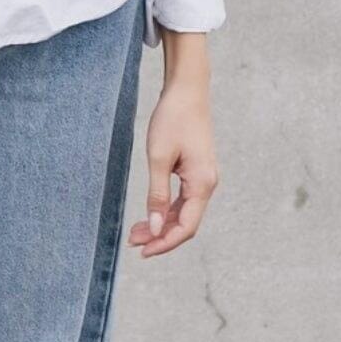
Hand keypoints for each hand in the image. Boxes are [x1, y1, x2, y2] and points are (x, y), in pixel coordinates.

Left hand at [127, 60, 218, 258]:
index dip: (165, 243)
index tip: (142, 251)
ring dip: (162, 223)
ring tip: (137, 231)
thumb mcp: (159, 158)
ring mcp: (203, 177)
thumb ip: (158, 195)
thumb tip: (156, 228)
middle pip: (186, 223)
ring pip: (184, 211)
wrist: (187, 90)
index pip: (186, 227)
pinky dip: (167, 208)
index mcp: (202, 184)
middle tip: (133, 241)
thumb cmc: (172, 119)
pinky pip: (184, 198)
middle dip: (161, 236)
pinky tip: (152, 212)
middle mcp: (207, 184)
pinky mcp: (196, 170)